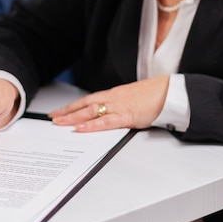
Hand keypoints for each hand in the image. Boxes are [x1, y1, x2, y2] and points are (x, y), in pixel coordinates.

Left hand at [49, 76, 169, 131]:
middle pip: (85, 105)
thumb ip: (120, 106)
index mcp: (114, 94)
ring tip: (59, 122)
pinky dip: (91, 125)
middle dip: (67, 112)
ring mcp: (118, 106)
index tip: (60, 111)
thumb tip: (111, 114)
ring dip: (73, 117)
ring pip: (91, 111)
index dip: (73, 106)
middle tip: (53, 117)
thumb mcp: (132, 100)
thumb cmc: (155, 96)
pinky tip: (80, 129)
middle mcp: (113, 98)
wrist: (169, 92)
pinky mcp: (127, 116)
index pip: (88, 100)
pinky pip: (105, 122)